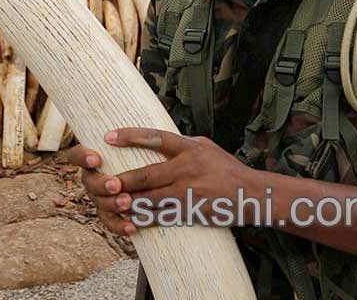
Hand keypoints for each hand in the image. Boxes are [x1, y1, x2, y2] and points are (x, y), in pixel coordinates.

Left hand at [68, 128, 257, 235]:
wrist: (252, 194)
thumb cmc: (225, 167)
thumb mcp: (205, 146)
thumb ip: (180, 143)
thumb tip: (153, 138)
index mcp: (189, 148)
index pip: (155, 138)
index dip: (130, 136)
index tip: (108, 136)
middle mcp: (187, 169)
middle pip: (147, 175)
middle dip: (123, 180)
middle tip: (104, 182)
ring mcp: (189, 193)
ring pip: (151, 199)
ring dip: (129, 202)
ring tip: (110, 202)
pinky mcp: (191, 212)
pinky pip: (162, 217)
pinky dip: (144, 219)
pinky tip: (130, 220)